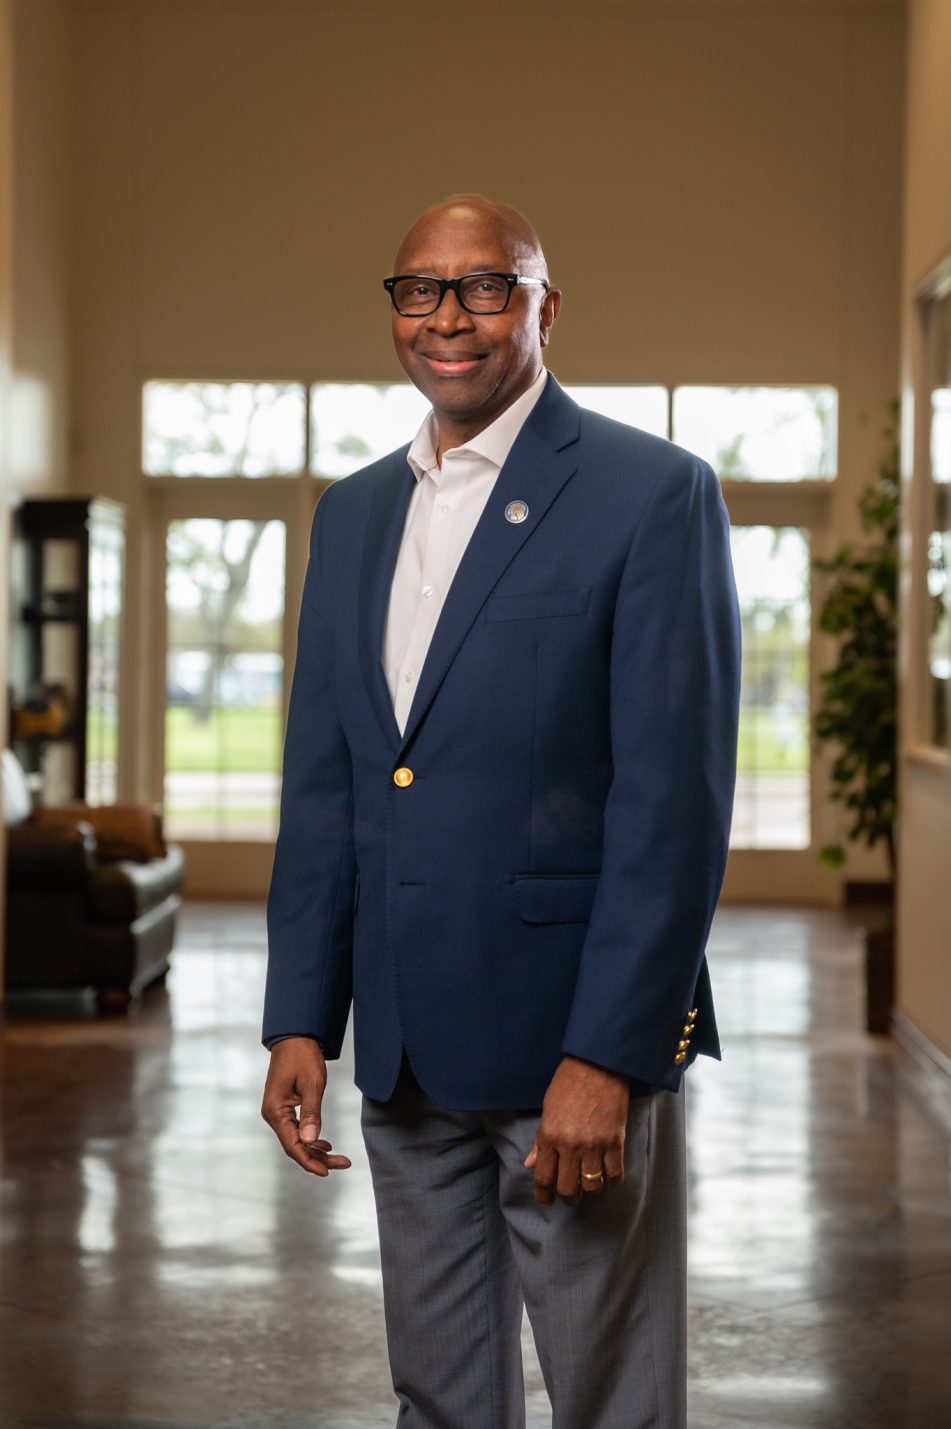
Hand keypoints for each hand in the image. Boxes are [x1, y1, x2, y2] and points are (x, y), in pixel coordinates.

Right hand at [261, 1037, 351, 1177]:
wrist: (295, 1036)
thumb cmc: (303, 1056)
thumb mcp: (312, 1084)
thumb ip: (312, 1113)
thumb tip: (311, 1141)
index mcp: (275, 1111)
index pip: (292, 1146)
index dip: (309, 1161)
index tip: (327, 1171)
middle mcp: (273, 1115)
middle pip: (295, 1147)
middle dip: (318, 1158)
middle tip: (343, 1163)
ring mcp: (278, 1111)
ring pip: (297, 1140)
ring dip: (316, 1150)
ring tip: (339, 1158)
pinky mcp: (284, 1107)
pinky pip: (296, 1130)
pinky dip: (311, 1138)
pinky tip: (324, 1143)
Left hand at [524, 1055, 628, 1206]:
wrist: (598, 1064)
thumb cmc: (569, 1081)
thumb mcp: (547, 1108)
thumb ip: (540, 1140)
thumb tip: (530, 1163)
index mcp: (549, 1135)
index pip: (543, 1176)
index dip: (544, 1195)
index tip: (546, 1202)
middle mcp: (570, 1145)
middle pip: (567, 1187)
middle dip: (568, 1198)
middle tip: (570, 1197)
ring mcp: (594, 1145)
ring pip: (591, 1186)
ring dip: (589, 1191)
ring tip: (589, 1187)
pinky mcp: (615, 1141)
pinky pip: (614, 1173)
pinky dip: (612, 1179)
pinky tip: (609, 1176)